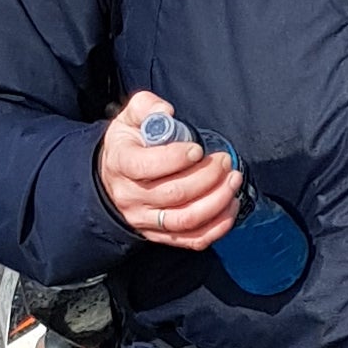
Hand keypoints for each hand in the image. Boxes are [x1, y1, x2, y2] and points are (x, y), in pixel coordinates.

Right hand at [97, 97, 244, 250]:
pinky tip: (230, 206)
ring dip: (216, 201)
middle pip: (173, 193)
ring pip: (185, 219)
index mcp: (121, 163)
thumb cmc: (129, 144)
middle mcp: (131, 196)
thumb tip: (166, 112)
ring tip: (232, 181)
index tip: (197, 149)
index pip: (146, 166)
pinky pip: (192, 240)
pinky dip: (217, 227)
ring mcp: (145, 219)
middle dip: (207, 177)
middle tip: (224, 162)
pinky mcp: (160, 235)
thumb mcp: (130, 118)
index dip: (176, 158)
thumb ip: (146, 107)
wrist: (114, 178)